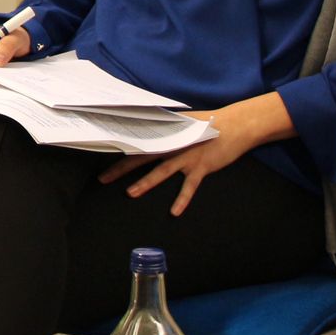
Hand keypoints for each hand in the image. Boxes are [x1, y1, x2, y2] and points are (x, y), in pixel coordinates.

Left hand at [97, 92, 296, 214]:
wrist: (235, 125)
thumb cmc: (206, 124)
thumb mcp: (182, 122)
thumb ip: (164, 125)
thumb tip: (144, 123)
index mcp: (166, 134)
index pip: (137, 141)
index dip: (119, 149)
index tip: (100, 154)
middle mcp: (173, 144)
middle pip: (142, 157)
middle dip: (121, 169)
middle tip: (102, 179)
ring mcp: (187, 156)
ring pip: (162, 171)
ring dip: (145, 183)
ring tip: (130, 193)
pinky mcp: (202, 167)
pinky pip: (190, 186)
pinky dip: (182, 199)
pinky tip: (174, 212)